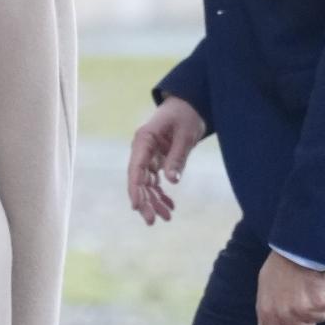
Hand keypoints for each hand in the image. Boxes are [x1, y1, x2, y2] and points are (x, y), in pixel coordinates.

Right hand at [127, 96, 205, 224]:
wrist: (189, 103)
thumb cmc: (186, 114)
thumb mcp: (186, 134)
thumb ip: (178, 156)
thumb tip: (172, 181)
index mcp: (144, 139)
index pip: (136, 168)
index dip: (135, 189)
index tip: (137, 206)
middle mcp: (142, 149)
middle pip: (139, 179)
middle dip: (145, 201)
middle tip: (153, 221)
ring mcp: (148, 155)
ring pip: (147, 183)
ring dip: (155, 201)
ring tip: (166, 218)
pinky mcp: (157, 159)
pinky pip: (156, 179)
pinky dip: (162, 193)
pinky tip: (170, 206)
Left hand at [255, 251, 324, 324]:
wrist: (299, 246)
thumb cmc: (280, 266)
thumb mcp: (264, 289)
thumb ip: (264, 314)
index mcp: (270, 316)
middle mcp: (287, 317)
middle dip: (307, 318)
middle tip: (305, 297)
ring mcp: (306, 310)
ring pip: (321, 317)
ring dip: (320, 304)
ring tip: (312, 284)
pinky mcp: (323, 301)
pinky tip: (322, 280)